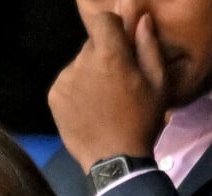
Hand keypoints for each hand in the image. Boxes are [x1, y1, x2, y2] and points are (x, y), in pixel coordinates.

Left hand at [48, 12, 166, 172]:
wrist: (113, 159)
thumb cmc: (141, 122)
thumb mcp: (158, 84)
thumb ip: (148, 47)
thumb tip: (141, 19)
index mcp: (109, 55)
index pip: (103, 20)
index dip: (114, 29)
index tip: (122, 45)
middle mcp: (81, 63)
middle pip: (91, 45)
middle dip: (103, 55)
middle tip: (115, 82)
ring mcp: (64, 81)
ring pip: (78, 65)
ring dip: (89, 74)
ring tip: (101, 100)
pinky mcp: (54, 97)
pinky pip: (66, 83)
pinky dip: (76, 90)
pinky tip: (87, 108)